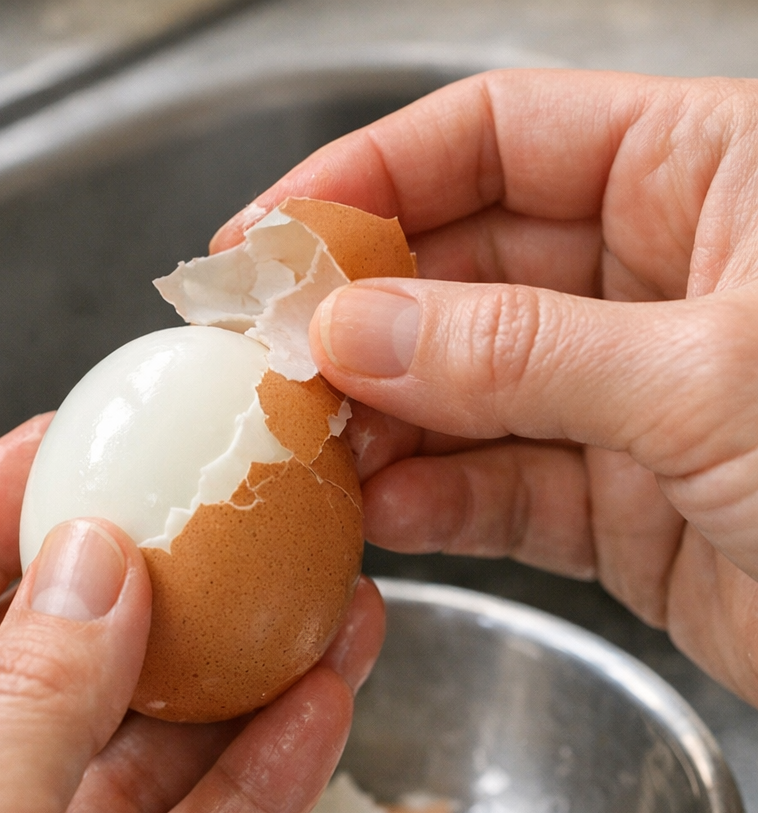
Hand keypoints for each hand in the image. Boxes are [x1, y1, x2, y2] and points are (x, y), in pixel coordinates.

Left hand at [0, 416, 384, 812]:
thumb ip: (25, 696)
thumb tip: (97, 556)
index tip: (75, 441)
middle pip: (40, 670)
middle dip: (141, 592)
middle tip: (223, 514)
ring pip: (139, 763)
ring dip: (234, 679)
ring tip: (319, 591)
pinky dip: (263, 783)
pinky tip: (327, 700)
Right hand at [213, 70, 757, 704]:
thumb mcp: (710, 378)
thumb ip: (519, 353)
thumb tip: (354, 332)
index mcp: (707, 180)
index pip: (498, 137)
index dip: (369, 175)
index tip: (270, 234)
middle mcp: (657, 281)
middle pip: (463, 271)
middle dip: (360, 316)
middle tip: (263, 359)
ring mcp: (628, 399)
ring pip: (466, 391)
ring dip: (383, 419)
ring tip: (306, 446)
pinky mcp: (618, 505)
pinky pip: (499, 490)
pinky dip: (435, 503)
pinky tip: (379, 513)